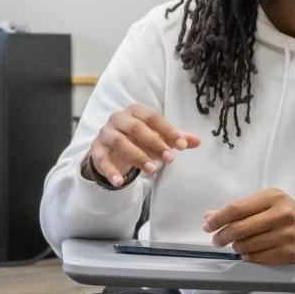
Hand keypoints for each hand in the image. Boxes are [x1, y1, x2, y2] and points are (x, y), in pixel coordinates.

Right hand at [83, 103, 199, 186]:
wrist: (110, 149)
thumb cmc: (137, 139)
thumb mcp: (157, 138)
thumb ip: (176, 139)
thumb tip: (198, 141)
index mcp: (134, 111)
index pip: (152, 117)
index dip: (168, 130)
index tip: (182, 146)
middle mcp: (118, 119)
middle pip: (135, 127)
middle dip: (155, 143)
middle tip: (171, 159)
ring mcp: (105, 134)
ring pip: (120, 142)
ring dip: (138, 156)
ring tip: (153, 170)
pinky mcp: (96, 150)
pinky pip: (102, 159)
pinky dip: (110, 171)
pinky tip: (120, 182)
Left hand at [205, 188, 294, 263]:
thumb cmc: (286, 215)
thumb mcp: (265, 203)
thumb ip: (238, 209)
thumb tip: (209, 216)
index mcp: (273, 197)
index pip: (236, 208)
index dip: (217, 219)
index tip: (208, 226)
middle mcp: (282, 214)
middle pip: (239, 228)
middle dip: (222, 236)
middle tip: (218, 240)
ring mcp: (288, 234)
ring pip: (247, 245)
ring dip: (237, 248)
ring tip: (238, 245)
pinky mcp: (291, 253)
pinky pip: (258, 258)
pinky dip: (249, 257)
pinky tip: (250, 253)